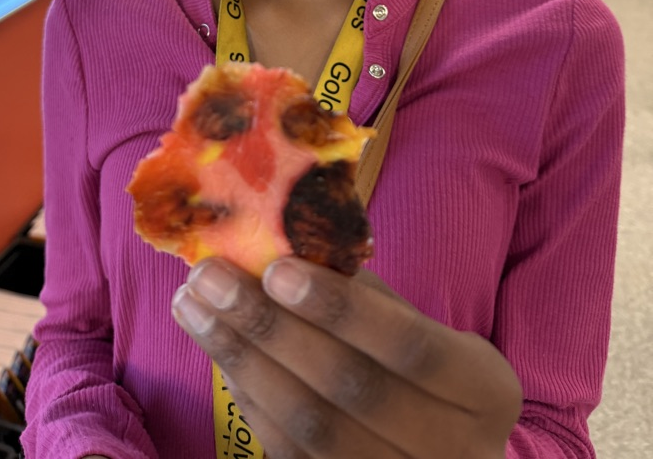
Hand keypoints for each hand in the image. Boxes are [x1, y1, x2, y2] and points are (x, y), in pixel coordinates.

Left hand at [172, 256, 521, 457]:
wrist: (444, 450)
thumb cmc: (425, 368)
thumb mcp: (419, 325)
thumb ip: (367, 294)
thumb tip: (287, 241)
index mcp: (485, 389)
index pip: (410, 345)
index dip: (341, 309)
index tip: (276, 268)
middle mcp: (455, 450)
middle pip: (349, 388)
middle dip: (269, 328)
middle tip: (209, 278)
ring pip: (309, 427)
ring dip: (240, 360)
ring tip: (193, 307)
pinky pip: (290, 454)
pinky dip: (248, 397)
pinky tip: (219, 351)